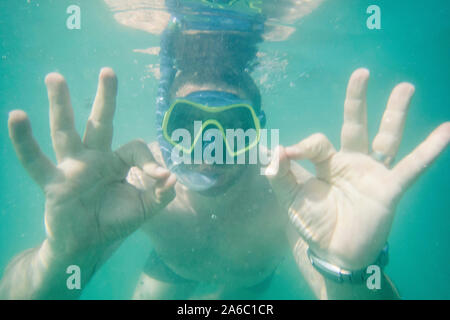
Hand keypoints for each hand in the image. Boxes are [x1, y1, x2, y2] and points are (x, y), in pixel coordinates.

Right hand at [8, 68, 175, 257]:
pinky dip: (25, 142)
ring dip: (61, 105)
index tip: (161, 178)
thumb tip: (173, 178)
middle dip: (105, 98)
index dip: (150, 161)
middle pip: (100, 123)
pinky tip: (16, 117)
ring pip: (65, 131)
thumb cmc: (116, 221)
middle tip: (108, 71)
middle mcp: (94, 158)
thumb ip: (161, 194)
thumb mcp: (145, 208)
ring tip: (55, 77)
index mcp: (117, 162)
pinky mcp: (54, 183)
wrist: (89, 245)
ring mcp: (71, 168)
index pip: (135, 148)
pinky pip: (35, 161)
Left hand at [266, 68, 449, 269]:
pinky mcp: (389, 188)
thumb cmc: (314, 224)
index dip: (303, 146)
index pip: (317, 142)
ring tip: (405, 87)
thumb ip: (280, 174)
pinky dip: (430, 150)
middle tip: (361, 73)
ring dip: (395, 113)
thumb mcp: (291, 198)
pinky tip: (447, 131)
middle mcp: (351, 162)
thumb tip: (274, 149)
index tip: (288, 154)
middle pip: (355, 125)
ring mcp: (372, 173)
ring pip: (386, 137)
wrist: (335, 253)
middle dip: (357, 100)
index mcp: (326, 163)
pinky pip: (412, 167)